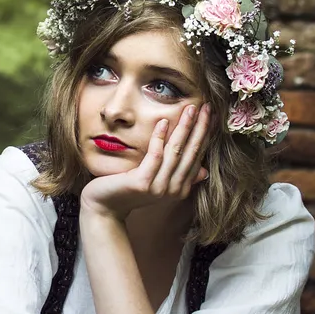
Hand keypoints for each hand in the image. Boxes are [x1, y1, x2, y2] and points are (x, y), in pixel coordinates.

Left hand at [79, 105, 210, 220]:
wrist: (104, 207)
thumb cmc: (128, 190)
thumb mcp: (157, 181)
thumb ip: (177, 175)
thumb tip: (203, 171)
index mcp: (180, 188)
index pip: (196, 156)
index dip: (204, 135)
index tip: (210, 115)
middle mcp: (173, 190)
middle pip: (191, 152)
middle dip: (199, 128)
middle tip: (206, 106)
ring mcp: (159, 187)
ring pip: (176, 151)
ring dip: (184, 128)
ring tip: (190, 108)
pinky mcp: (143, 183)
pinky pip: (155, 156)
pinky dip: (159, 138)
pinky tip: (162, 121)